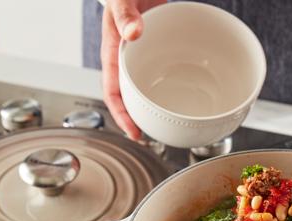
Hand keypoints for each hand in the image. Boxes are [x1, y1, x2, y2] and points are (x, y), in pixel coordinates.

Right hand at [101, 0, 165, 138]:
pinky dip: (166, 85)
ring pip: (143, 88)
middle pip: (128, 97)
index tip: (134, 133)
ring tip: (165, 123)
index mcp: (113, 54)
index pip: (113, 93)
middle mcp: (125, 60)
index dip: (122, 116)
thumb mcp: (121, 0)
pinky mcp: (154, 51)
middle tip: (150, 137)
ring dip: (152, 106)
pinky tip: (179, 92)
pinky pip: (157, 73)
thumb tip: (133, 34)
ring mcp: (140, 57)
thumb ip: (125, 15)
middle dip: (136, 119)